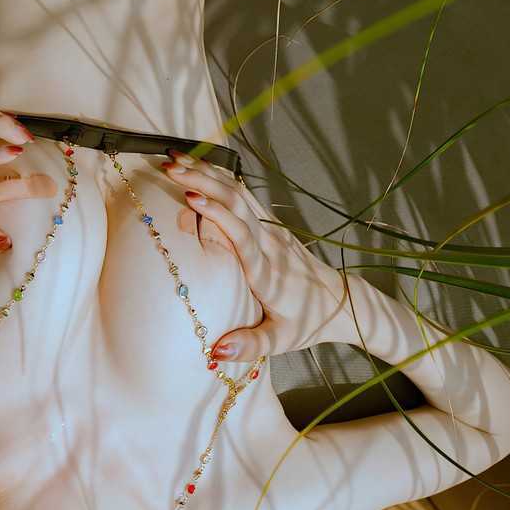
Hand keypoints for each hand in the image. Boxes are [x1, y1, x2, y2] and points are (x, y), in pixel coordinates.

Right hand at [163, 150, 350, 358]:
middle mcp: (269, 244)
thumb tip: (216, 350)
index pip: (242, 235)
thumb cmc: (305, 322)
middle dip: (203, 181)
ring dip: (208, 173)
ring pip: (239, 193)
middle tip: (170, 169)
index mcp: (266, 272)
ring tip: (175, 159)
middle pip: (236, 203)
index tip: (192, 199)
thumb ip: (250, 345)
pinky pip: (242, 196)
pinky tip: (198, 166)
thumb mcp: (280, 341)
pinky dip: (218, 178)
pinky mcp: (271, 226)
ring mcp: (271, 231)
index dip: (218, 215)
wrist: (339, 301)